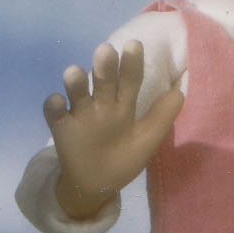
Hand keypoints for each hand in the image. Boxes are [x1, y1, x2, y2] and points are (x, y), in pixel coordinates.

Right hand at [45, 40, 183, 220]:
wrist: (97, 187)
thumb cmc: (123, 160)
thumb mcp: (146, 140)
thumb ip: (161, 117)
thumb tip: (180, 91)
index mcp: (123, 104)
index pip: (130, 79)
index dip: (132, 63)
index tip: (133, 45)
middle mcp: (101, 104)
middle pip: (103, 81)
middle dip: (104, 66)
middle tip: (105, 51)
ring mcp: (80, 114)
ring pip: (77, 92)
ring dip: (75, 82)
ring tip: (73, 73)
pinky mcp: (61, 126)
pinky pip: (54, 112)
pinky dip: (54, 106)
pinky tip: (58, 103)